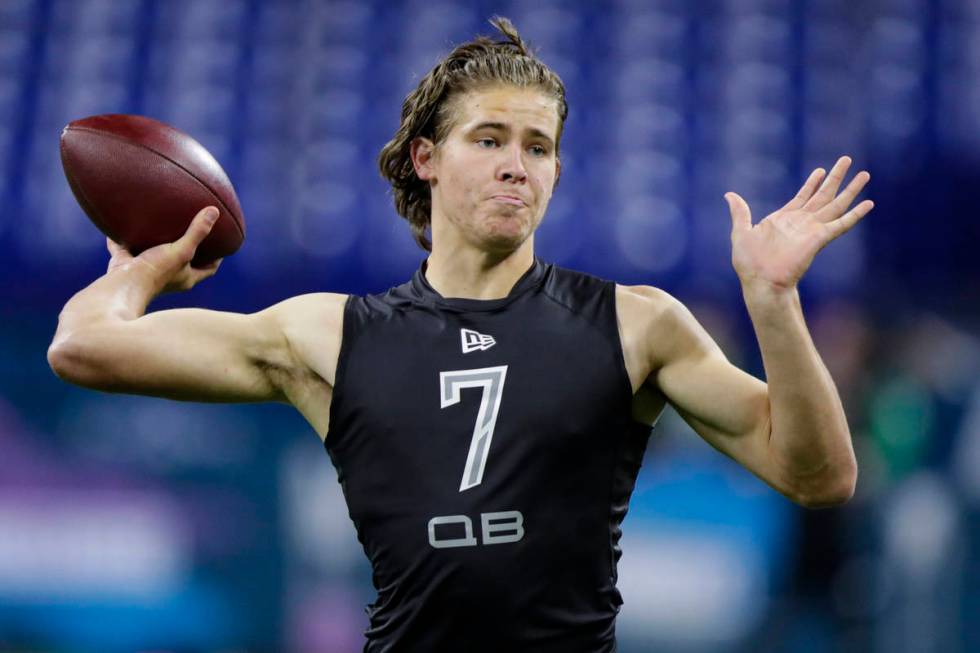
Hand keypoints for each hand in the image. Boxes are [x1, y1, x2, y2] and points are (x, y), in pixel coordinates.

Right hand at [106, 206, 223, 293]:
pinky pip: (125, 250)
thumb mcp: (181, 250)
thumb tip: (214, 212)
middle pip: (183, 262)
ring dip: (156, 244)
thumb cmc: (156, 271)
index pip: (208, 269)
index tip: (221, 245)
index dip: (217, 258)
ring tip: (160, 226)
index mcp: (185, 278)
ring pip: (154, 256)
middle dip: (187, 248)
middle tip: (191, 230)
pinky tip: (122, 226)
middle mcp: (168, 278)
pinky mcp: (126, 267)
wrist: (121, 287)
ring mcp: (146, 273)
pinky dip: (123, 240)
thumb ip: (197, 232)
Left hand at [724, 156, 873, 291]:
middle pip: (823, 195)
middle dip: (836, 177)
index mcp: (784, 218)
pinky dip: (855, 214)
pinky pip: (841, 224)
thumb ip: (740, 212)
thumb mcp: (741, 231)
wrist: (760, 281)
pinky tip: (868, 204)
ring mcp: (812, 229)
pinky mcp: (819, 239)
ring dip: (851, 190)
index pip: (803, 196)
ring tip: (865, 174)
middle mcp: (801, 222)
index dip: (812, 183)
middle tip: (847, 159)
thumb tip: (729, 195)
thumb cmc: (749, 263)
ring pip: (836, 204)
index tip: (821, 170)